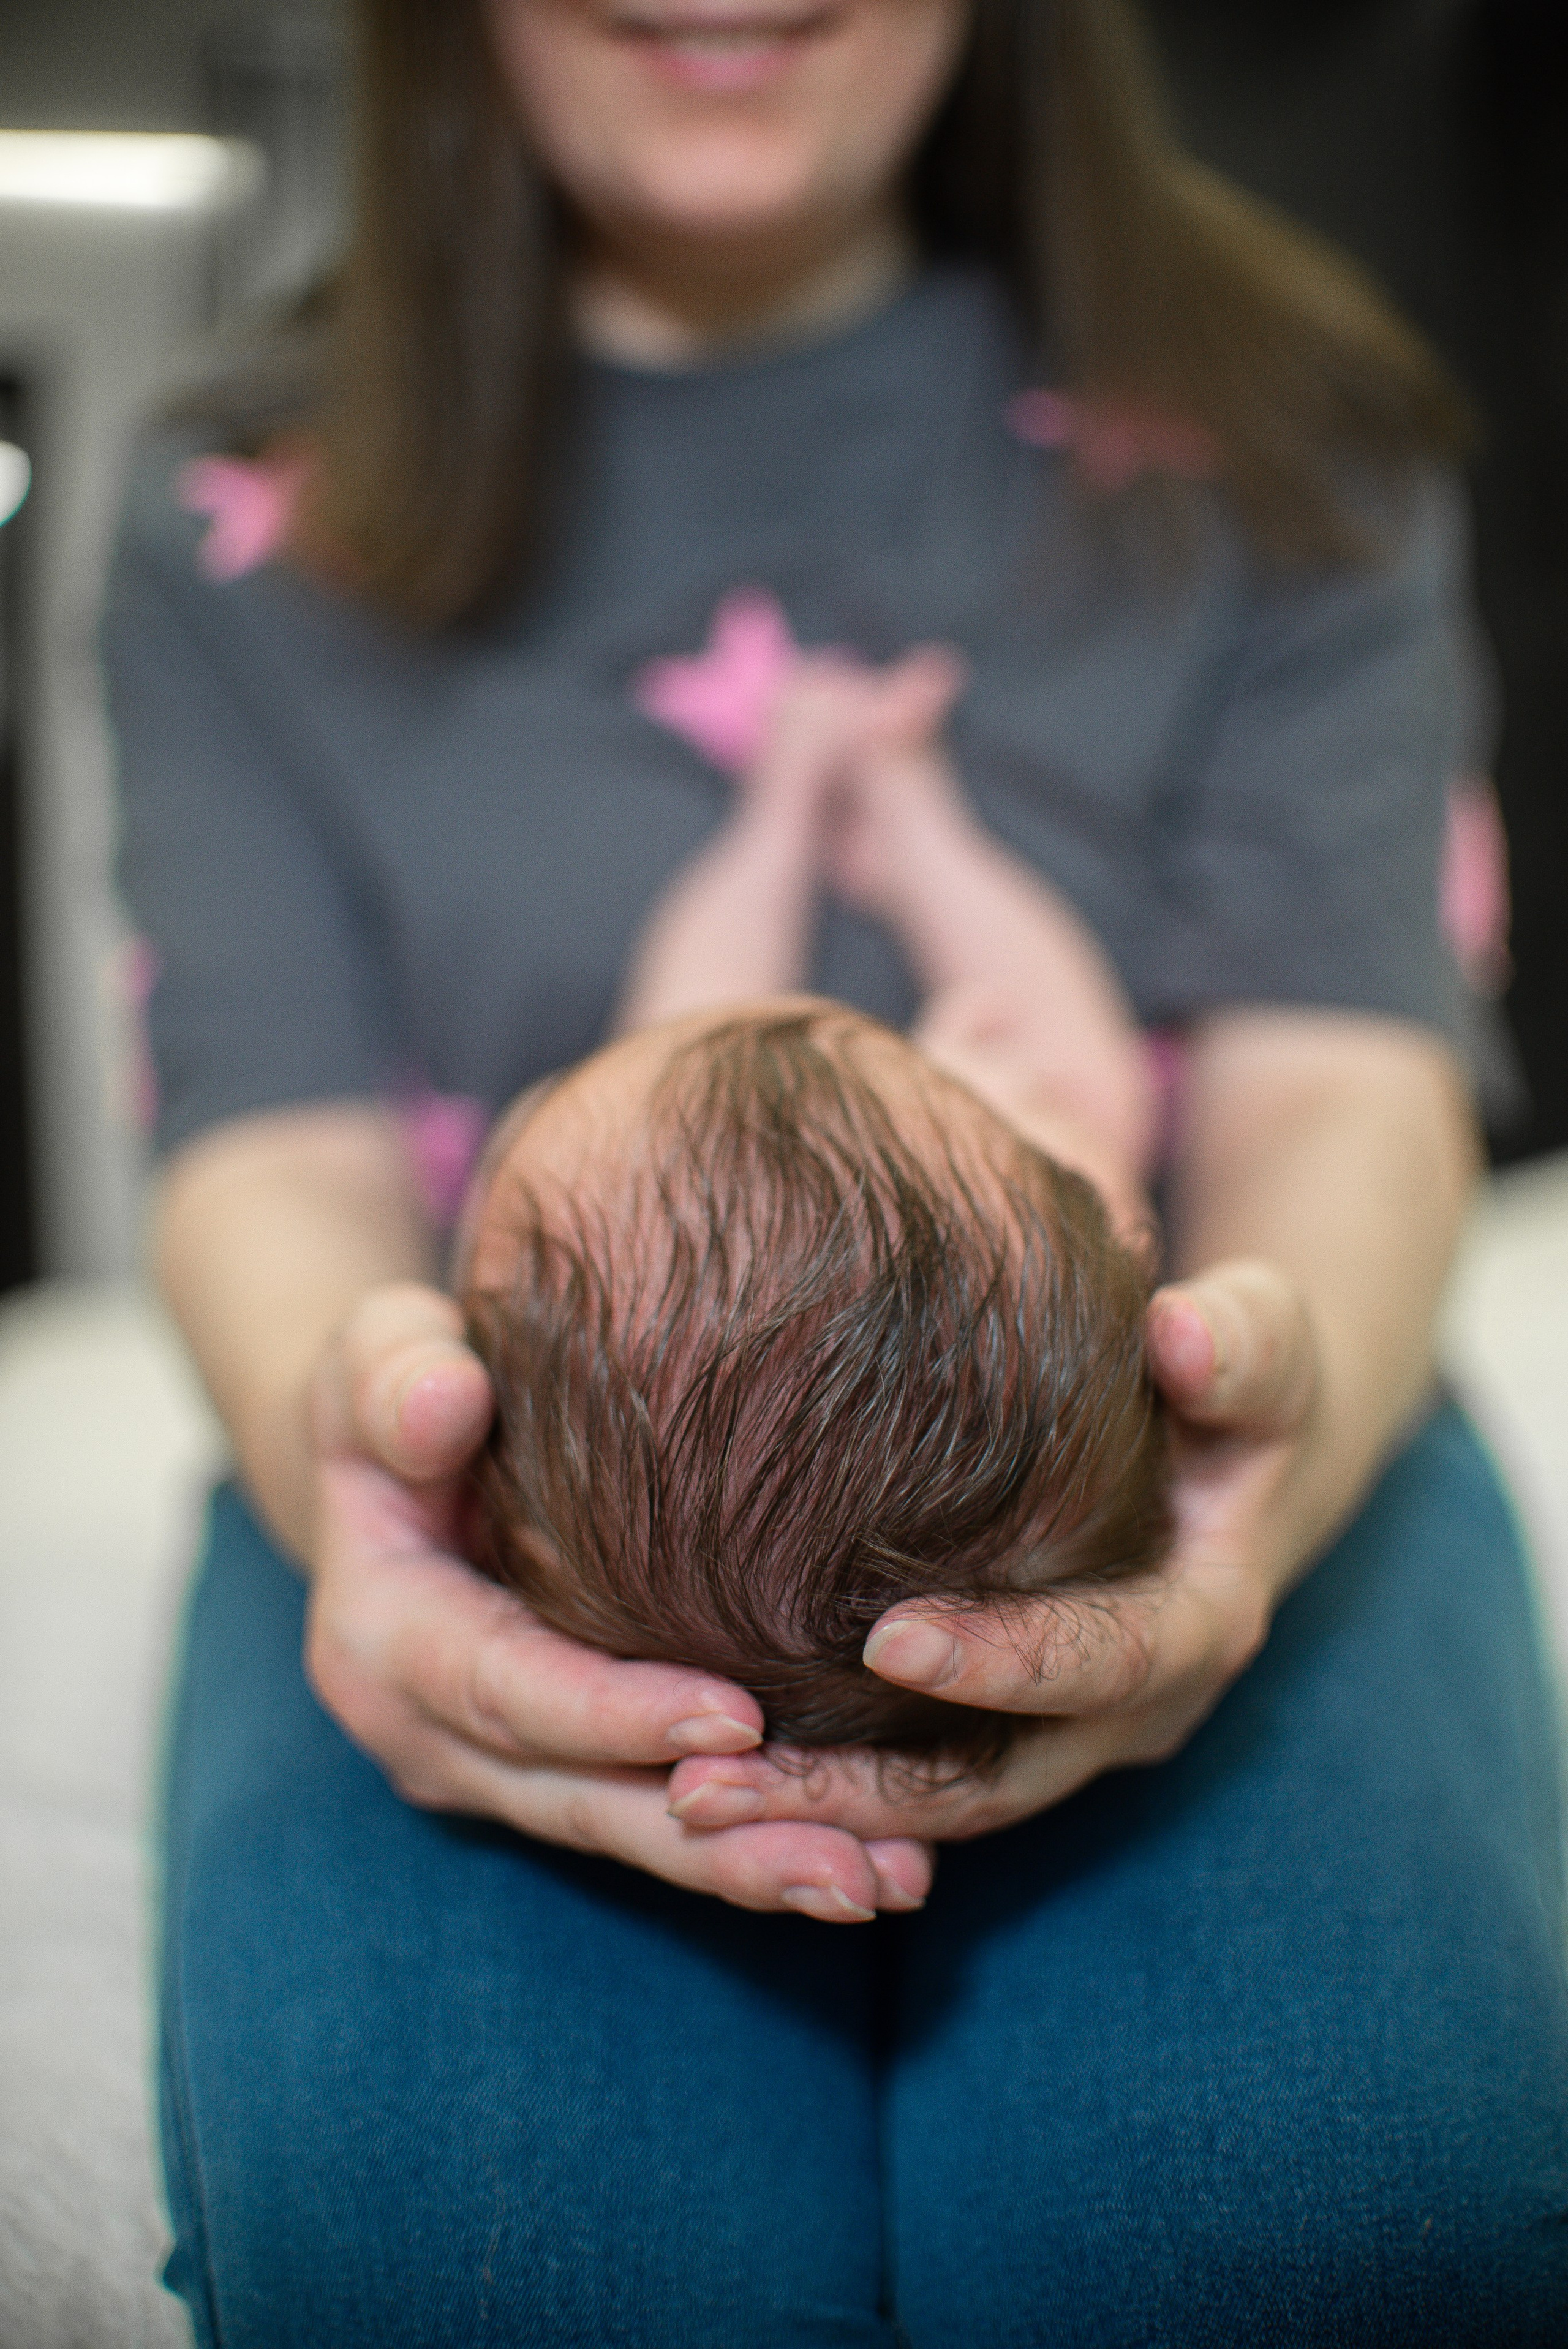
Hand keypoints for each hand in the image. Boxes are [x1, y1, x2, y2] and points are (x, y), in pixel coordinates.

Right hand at [302, 1283, 931, 1917]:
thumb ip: (396, 1377)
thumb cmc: (406, 1384)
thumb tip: (444, 1400)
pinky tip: (876, 1863)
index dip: (619, 1713)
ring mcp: (493, 1771)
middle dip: (723, 1839)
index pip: (510, 1691)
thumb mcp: (380, 1358)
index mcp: (385, 1642)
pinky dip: (757, 1846)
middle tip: (857, 1863)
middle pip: (587, 1801)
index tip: (741, 1722)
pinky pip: (658, 1822)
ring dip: (761, 1866)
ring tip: (894, 1881)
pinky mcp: (554, 1777)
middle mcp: (431, 1734)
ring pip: (634, 1833)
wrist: (393, 1454)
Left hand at [664, 1259, 1317, 1842]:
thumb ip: (1239, 1343)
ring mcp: (1067, 1736)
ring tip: (686, 1796)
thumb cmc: (1234, 1382)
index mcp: (1197, 1626)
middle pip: (995, 1779)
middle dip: (861, 1793)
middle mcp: (1132, 1710)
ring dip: (817, 1812)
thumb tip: (1181, 1332)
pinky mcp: (1009, 1731)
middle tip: (716, 1779)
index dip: (1004, 1662)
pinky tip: (706, 1777)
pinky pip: (913, 1784)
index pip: (1101, 1662)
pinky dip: (822, 1794)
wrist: (1236, 1459)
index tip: (886, 1640)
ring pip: (939, 1804)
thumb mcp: (1262, 1348)